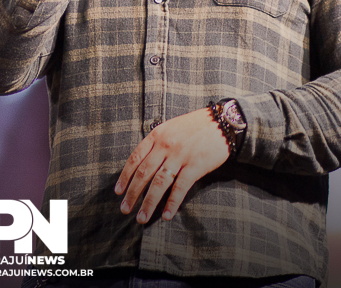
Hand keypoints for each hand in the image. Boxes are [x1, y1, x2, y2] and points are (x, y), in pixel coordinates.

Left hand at [114, 107, 229, 222]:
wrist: (222, 122)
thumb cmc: (195, 126)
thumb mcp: (171, 128)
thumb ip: (157, 143)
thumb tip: (143, 162)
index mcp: (157, 135)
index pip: (135, 158)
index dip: (125, 176)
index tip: (118, 191)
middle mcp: (165, 146)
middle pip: (143, 173)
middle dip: (132, 193)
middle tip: (124, 209)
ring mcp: (180, 156)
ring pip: (159, 183)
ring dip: (148, 203)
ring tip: (141, 218)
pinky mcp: (195, 166)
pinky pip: (180, 188)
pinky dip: (172, 203)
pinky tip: (166, 215)